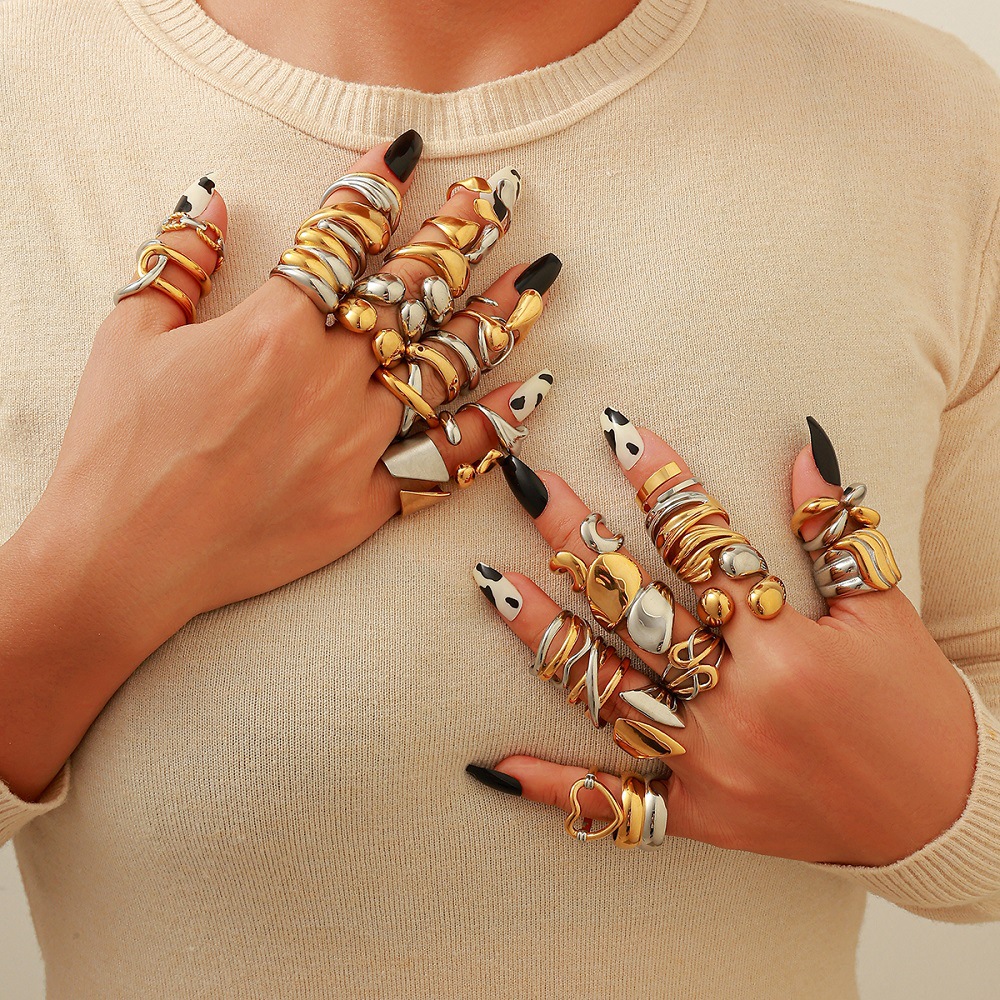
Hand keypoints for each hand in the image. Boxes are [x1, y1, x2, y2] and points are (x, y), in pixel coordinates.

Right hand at [17, 133, 561, 641]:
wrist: (125, 559)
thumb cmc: (118, 448)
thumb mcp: (129, 336)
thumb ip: (178, 261)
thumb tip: (216, 199)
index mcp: (272, 329)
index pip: (341, 238)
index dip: (375, 186)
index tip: (406, 152)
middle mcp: (330, 379)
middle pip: (413, 291)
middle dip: (459, 234)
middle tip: (500, 197)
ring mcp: (357, 444)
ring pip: (447, 367)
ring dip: (497, 316)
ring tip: (538, 279)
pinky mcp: (368, 504)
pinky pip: (447, 460)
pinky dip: (493, 426)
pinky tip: (532, 391)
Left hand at [467, 411, 977, 865]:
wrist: (936, 820)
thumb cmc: (914, 705)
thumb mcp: (883, 609)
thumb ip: (834, 529)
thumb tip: (804, 444)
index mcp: (785, 648)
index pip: (706, 546)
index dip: (663, 484)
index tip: (619, 433)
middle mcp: (736, 704)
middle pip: (636, 606)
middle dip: (578, 539)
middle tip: (523, 485)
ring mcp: (708, 765)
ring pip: (605, 689)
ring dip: (544, 634)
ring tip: (491, 582)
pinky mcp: (698, 816)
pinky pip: (612, 804)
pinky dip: (551, 786)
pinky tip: (490, 765)